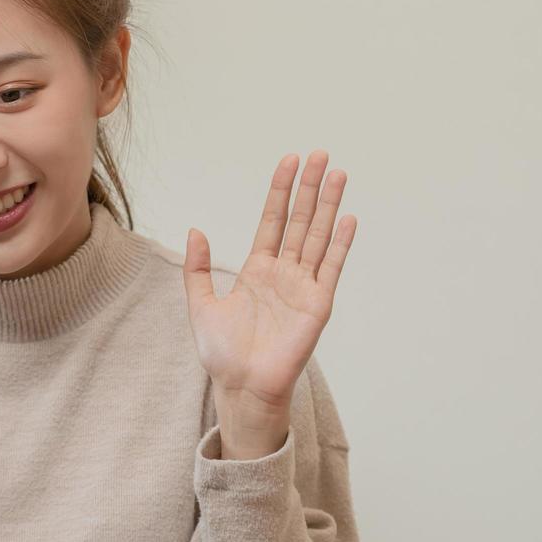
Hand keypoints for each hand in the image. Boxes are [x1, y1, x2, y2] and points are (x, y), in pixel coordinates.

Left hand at [183, 150, 355, 415]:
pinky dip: (339, 244)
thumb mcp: (200, 305)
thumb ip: (198, 268)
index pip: (272, 220)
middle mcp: (284, 274)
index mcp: (258, 270)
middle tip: (321, 154)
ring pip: (317, 237)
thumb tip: (195, 229)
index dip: (280, 191)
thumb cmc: (222, 353)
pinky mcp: (318, 305)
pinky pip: (330, 268)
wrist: (241, 386)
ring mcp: (303, 287)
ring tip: (339, 173)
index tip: (289, 161)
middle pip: (300, 221)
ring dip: (329, 205)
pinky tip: (346, 219)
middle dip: (310, 187)